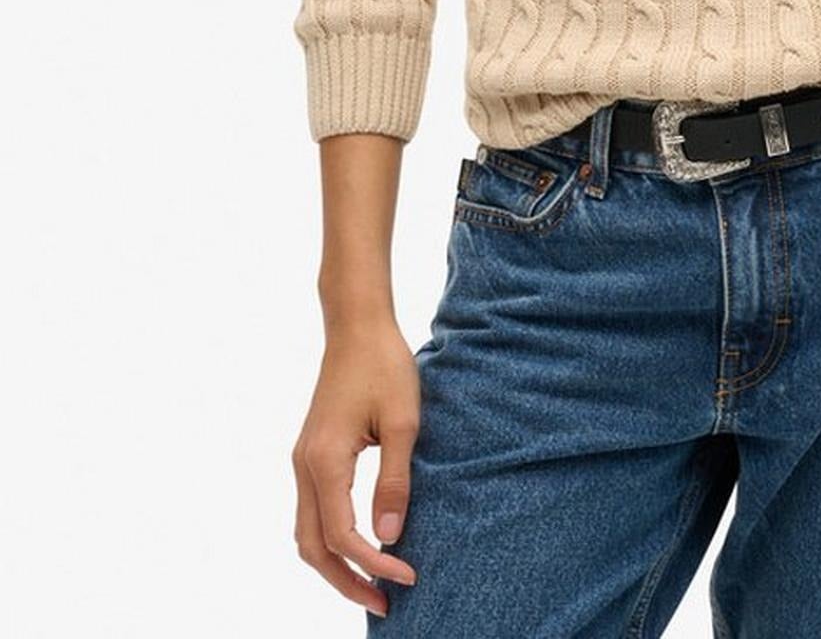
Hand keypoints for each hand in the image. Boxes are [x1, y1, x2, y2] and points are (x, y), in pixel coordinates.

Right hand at [292, 319, 421, 617]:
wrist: (357, 325)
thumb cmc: (384, 365)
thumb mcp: (402, 421)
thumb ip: (394, 480)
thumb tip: (389, 537)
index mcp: (325, 461)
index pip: (343, 536)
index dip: (373, 563)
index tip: (408, 576)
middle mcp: (304, 466)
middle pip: (313, 547)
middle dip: (346, 581)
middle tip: (385, 603)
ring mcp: (303, 460)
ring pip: (307, 533)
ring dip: (336, 565)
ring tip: (373, 584)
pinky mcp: (311, 454)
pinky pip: (313, 511)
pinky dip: (332, 539)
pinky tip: (361, 545)